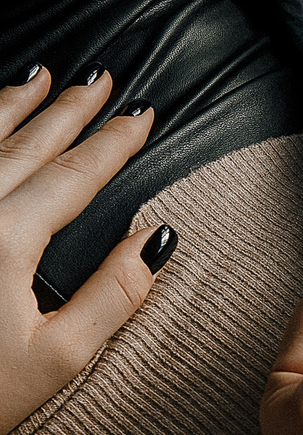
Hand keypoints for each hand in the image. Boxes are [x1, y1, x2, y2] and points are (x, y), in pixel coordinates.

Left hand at [0, 67, 169, 434]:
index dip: (112, 143)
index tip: (141, 114)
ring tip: (40, 76)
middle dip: (67, 109)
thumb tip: (155, 240)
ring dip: (13, 104)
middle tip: (101, 77)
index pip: (73, 177)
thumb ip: (112, 295)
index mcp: (6, 240)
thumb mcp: (58, 358)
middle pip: (25, 144)